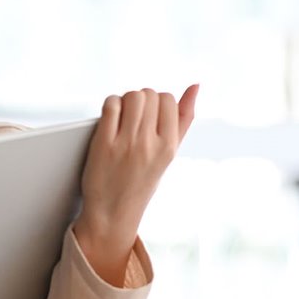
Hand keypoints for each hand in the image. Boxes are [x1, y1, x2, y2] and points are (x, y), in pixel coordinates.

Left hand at [74, 84, 197, 284]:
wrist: (113, 213)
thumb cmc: (142, 180)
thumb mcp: (169, 153)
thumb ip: (183, 119)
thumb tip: (195, 85)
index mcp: (169, 146)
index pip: (167, 99)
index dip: (156, 102)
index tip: (149, 115)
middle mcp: (149, 144)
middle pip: (147, 94)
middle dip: (140, 100)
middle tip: (134, 117)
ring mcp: (126, 144)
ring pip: (130, 96)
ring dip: (125, 101)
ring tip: (123, 116)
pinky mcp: (103, 144)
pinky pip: (110, 105)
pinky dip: (110, 106)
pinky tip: (111, 118)